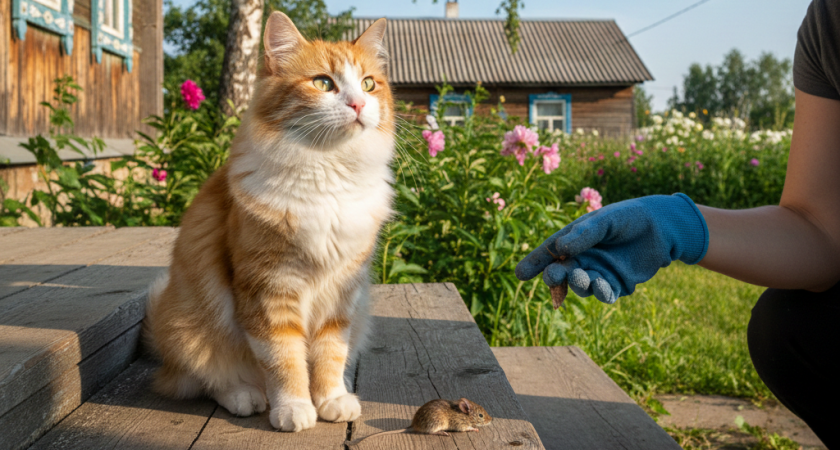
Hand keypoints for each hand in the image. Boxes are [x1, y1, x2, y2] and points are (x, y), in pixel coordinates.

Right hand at [515, 194, 708, 303]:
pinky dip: (602, 293)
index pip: (550, 252)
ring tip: (585, 279)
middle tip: (552, 278)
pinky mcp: (619, 284)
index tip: (520, 274)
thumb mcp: (604, 221)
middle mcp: (584, 258)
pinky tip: (603, 288)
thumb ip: (584, 235)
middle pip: (563, 272)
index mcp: (575, 240)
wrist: (663, 226)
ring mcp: (600, 272)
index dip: (535, 263)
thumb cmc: (629, 217)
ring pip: (583, 286)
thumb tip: (560, 251)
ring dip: (581, 285)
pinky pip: (606, 293)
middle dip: (556, 277)